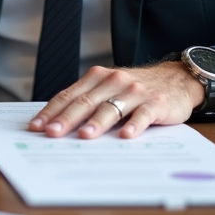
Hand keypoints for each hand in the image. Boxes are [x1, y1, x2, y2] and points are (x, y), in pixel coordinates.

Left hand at [28, 62, 211, 139]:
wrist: (177, 79)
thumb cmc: (137, 90)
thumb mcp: (110, 89)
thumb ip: (89, 101)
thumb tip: (59, 124)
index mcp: (97, 78)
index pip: (69, 96)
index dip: (51, 111)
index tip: (37, 126)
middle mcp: (113, 81)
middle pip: (85, 102)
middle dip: (66, 119)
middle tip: (53, 133)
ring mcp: (135, 91)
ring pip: (111, 108)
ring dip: (97, 122)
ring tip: (85, 135)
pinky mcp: (156, 102)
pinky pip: (143, 114)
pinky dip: (134, 125)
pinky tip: (126, 136)